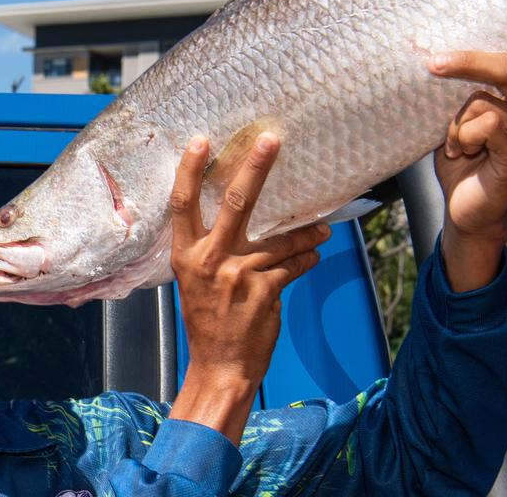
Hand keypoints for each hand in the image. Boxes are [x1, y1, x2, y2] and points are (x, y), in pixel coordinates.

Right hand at [166, 132, 328, 443]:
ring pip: (282, 238)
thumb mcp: (195, 282)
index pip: (183, 204)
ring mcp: (239, 273)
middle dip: (256, 167)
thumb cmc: (208, 321)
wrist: (220, 367)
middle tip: (271, 140)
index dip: (191, 170)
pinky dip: (307, 259)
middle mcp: (210, 259)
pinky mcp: (266, 289)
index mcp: (186, 255)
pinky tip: (313, 258)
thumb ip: (210, 250)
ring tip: (323, 231)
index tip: (202, 140)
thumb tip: (238, 217)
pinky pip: (295, 264)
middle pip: (236, 203)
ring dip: (308, 234)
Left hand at [428, 29, 506, 290]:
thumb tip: (438, 51)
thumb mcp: (463, 108)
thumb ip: (468, 82)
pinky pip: (488, 124)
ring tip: (457, 141)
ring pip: (485, 99)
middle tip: (435, 64)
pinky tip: (462, 152)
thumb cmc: (464, 149)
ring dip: (457, 119)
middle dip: (469, 62)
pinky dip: (463, 135)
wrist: (463, 203)